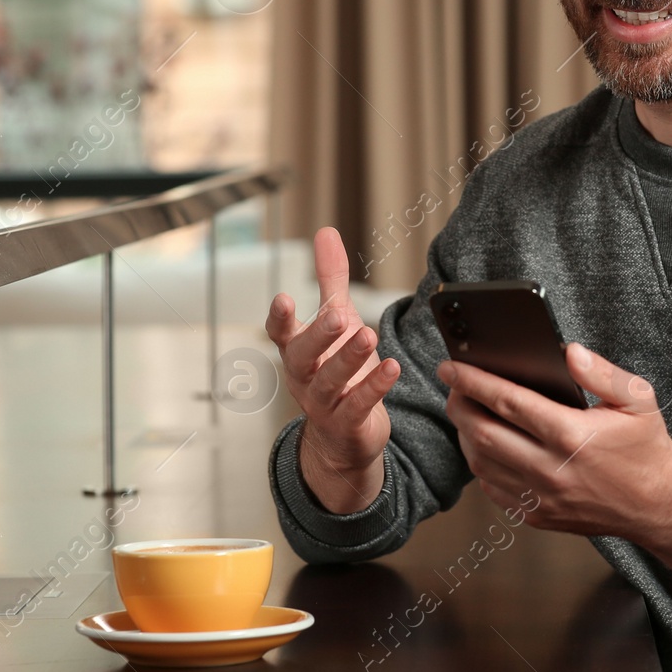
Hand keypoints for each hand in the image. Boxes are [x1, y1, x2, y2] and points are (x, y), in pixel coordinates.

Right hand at [265, 226, 399, 512]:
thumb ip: (329, 280)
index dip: (279, 319)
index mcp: (297, 351)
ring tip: (368, 335)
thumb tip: (326, 232)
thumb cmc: (337, 372)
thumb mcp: (335, 321)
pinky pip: (357, 406)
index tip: (283, 298)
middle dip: (318, 335)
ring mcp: (323, 404)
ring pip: (329, 382)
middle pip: (302, 357)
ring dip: (348, 359)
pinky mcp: (347, 424)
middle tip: (338, 315)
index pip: (280, 334)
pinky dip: (373, 388)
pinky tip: (391, 368)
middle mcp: (304, 377)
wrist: (343, 439)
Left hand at [441, 341, 671, 606]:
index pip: (507, 401)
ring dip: (465, 434)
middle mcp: (551, 469)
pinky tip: (485, 445)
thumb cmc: (645, 448)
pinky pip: (493, 489)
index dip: (472, 381)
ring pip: (482, 463)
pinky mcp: (537, 516)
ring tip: (465, 411)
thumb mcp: (637, 398)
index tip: (450, 366)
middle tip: (451, 386)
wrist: (657, 505)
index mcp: (571, 435)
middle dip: (459, 405)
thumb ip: (601, 372)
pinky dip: (480, 464)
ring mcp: (541, 497)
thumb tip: (568, 351)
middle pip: (483, 432)